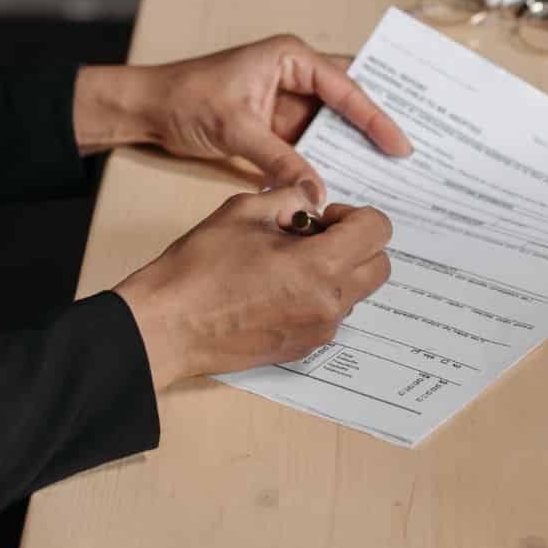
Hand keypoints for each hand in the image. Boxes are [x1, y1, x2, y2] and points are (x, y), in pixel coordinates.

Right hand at [114, 195, 393, 388]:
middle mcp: (329, 303)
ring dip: (339, 270)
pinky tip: (278, 287)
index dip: (354, 215)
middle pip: (379, 265)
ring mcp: (318, 331)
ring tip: (289, 262)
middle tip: (313, 236)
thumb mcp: (245, 210)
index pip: (378, 231)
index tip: (322, 218)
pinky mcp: (303, 349)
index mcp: (321, 265)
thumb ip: (291, 198)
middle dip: (356, 243)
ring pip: (356, 292)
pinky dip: (320, 295)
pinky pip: (331, 315)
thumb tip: (310, 202)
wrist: (168, 325)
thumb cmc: (200, 267)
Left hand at [131, 34, 411, 224]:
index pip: (345, 87)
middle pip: (349, 101)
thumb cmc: (185, 99)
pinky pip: (314, 143)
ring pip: (334, 125)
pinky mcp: (279, 126)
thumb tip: (315, 191)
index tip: (400, 145)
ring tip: (391, 174)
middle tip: (411, 155)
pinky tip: (351, 180)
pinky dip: (330, 161)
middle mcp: (295, 74)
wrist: (148, 109)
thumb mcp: (235, 129)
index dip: (375, 117)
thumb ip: (278, 160)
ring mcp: (288, 101)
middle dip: (377, 126)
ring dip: (356, 147)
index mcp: (290, 57)